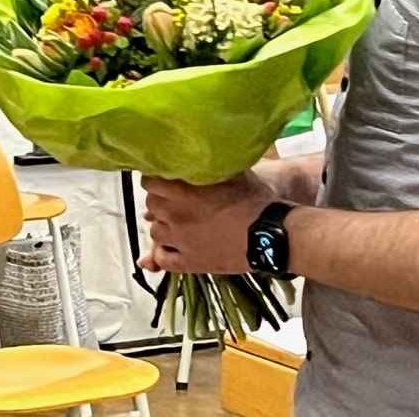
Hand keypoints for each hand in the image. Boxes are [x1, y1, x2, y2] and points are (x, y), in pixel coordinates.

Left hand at [139, 171, 275, 274]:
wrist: (269, 234)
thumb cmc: (253, 199)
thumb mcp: (230, 172)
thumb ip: (207, 164)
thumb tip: (194, 156)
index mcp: (182, 191)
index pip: (149, 181)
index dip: (157, 179)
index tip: (167, 180)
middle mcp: (175, 215)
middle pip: (151, 205)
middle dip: (161, 201)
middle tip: (177, 201)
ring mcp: (180, 241)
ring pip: (155, 232)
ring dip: (163, 226)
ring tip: (179, 224)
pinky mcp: (189, 263)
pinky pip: (163, 259)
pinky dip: (164, 253)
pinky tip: (174, 247)